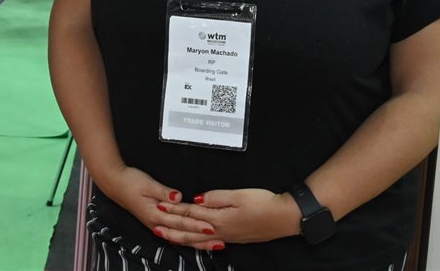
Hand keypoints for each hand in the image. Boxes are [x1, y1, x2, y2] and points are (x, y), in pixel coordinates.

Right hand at [95, 165, 221, 250]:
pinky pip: (174, 233)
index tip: (211, 227)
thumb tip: (178, 197)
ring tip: (213, 245)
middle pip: (182, 233)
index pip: (180, 221)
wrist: (115, 183)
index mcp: (155, 214)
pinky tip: (195, 242)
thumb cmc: (130, 182)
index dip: (196, 224)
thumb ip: (163, 192)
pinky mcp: (156, 222)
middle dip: (201, 237)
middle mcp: (156, 223)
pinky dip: (187, 238)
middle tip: (219, 239)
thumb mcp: (147, 183)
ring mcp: (156, 225)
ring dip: (197, 242)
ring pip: (180, 237)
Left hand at [162, 188, 300, 244]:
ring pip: (199, 240)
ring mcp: (227, 237)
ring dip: (182, 239)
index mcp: (219, 218)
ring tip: (168, 238)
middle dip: (172, 229)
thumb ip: (215, 197)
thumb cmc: (263, 203)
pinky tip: (195, 244)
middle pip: (190, 231)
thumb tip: (196, 200)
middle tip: (155, 227)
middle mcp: (220, 231)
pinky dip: (198, 244)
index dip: (175, 210)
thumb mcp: (238, 195)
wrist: (284, 218)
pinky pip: (209, 244)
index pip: (191, 214)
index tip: (160, 207)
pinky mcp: (234, 238)